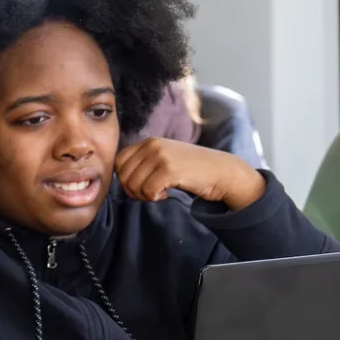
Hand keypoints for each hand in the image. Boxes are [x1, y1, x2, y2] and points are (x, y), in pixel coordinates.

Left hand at [114, 138, 266, 209]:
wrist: (221, 171)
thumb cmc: (192, 170)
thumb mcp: (164, 159)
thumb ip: (143, 164)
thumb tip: (122, 181)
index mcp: (148, 142)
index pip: (118, 162)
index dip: (125, 179)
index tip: (140, 186)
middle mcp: (152, 145)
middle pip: (123, 175)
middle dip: (133, 190)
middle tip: (151, 193)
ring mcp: (161, 156)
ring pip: (133, 184)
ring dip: (144, 195)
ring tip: (160, 192)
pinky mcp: (169, 169)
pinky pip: (147, 191)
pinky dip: (155, 197)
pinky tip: (167, 193)